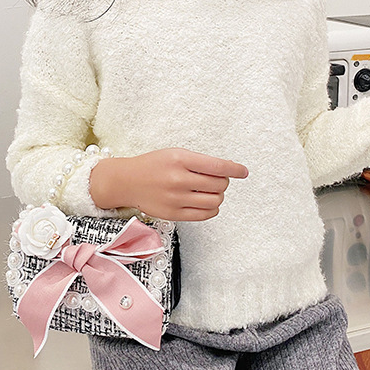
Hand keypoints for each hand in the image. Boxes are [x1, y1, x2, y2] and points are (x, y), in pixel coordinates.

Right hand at [89, 148, 248, 220]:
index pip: (217, 166)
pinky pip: (204, 215)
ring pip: (214, 201)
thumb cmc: (153, 165)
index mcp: (180, 159)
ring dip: (218, 196)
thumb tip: (228, 169)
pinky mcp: (174, 214)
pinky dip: (212, 209)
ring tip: (211, 191)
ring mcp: (176, 199)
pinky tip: (206, 203)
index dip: (234, 169)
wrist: (127, 181)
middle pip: (218, 185)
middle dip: (223, 182)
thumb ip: (200, 162)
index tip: (242, 171)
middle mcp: (178, 179)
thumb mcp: (175, 154)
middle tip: (217, 179)